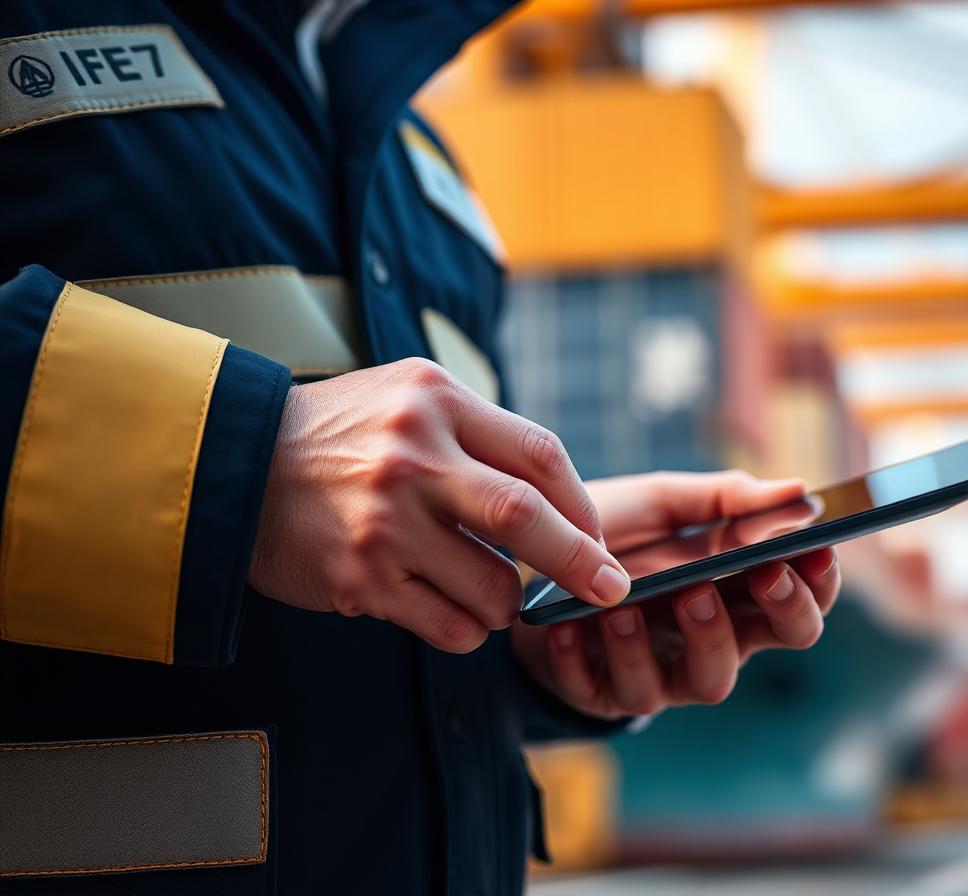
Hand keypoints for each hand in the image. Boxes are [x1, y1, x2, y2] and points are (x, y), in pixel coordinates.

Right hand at [248, 358, 629, 652]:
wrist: (233, 465)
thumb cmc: (341, 433)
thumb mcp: (410, 397)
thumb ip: (480, 434)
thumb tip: (563, 500)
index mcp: (435, 401)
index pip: (539, 453)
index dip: (581, 504)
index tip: (599, 537)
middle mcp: (412, 457)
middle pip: (526, 516)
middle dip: (582, 562)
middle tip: (612, 589)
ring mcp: (384, 521)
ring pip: (491, 587)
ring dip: (507, 603)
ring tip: (489, 591)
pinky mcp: (359, 577)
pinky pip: (448, 625)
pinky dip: (465, 628)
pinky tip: (447, 608)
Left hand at [512, 471, 840, 719]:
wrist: (526, 565)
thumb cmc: (610, 537)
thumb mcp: (660, 504)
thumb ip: (722, 498)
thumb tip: (797, 488)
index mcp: (739, 591)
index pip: (805, 596)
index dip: (819, 579)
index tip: (817, 547)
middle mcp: (715, 636)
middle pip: (781, 641)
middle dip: (782, 610)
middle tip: (764, 572)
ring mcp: (666, 672)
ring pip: (709, 680)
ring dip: (694, 639)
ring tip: (653, 599)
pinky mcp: (605, 694)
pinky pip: (611, 690)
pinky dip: (588, 658)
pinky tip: (571, 628)